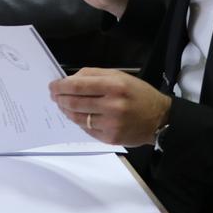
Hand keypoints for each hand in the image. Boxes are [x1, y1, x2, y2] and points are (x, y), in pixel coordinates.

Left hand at [49, 68, 171, 145]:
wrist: (160, 119)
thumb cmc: (138, 94)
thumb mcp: (119, 76)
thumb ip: (93, 74)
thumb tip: (69, 79)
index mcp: (114, 86)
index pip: (77, 86)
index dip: (60, 86)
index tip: (52, 86)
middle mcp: (112, 105)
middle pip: (73, 102)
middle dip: (59, 98)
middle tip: (54, 96)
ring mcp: (111, 124)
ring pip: (77, 117)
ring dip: (66, 111)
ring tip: (63, 105)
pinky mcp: (111, 138)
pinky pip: (86, 129)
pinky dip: (79, 122)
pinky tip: (79, 116)